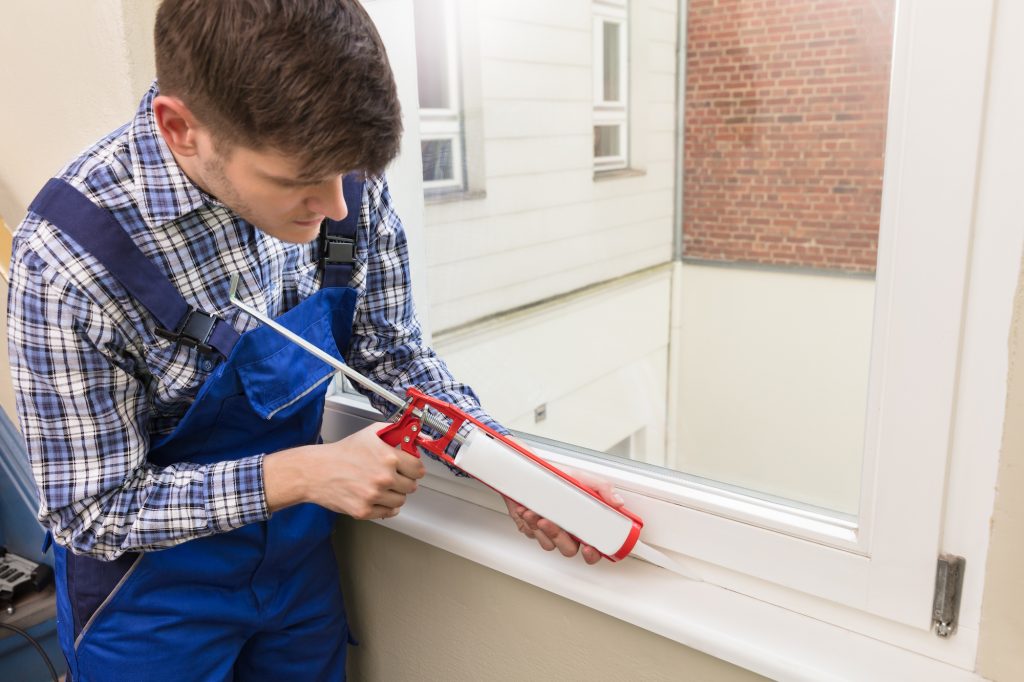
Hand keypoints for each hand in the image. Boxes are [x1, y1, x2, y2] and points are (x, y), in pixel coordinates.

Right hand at [264, 423, 425, 519]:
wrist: (317, 471)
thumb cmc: (343, 452)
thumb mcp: (371, 433)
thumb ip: (396, 433)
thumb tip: (415, 437)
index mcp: (388, 457)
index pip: (418, 469)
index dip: (413, 468)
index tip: (409, 468)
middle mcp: (383, 477)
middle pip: (411, 486)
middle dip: (404, 481)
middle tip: (392, 477)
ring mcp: (374, 496)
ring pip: (401, 501)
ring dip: (394, 494)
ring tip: (381, 486)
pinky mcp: (364, 510)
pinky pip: (389, 513)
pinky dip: (385, 507)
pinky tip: (377, 497)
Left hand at [503, 469, 625, 564]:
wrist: (526, 473)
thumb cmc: (555, 474)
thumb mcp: (580, 477)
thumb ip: (601, 488)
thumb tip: (617, 501)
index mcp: (583, 521)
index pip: (594, 546)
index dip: (593, 553)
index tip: (588, 548)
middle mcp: (569, 529)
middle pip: (569, 549)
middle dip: (559, 537)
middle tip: (551, 523)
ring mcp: (551, 530)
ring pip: (550, 544)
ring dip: (541, 529)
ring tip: (536, 513)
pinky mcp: (534, 529)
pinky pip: (534, 536)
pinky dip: (529, 523)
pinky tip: (528, 511)